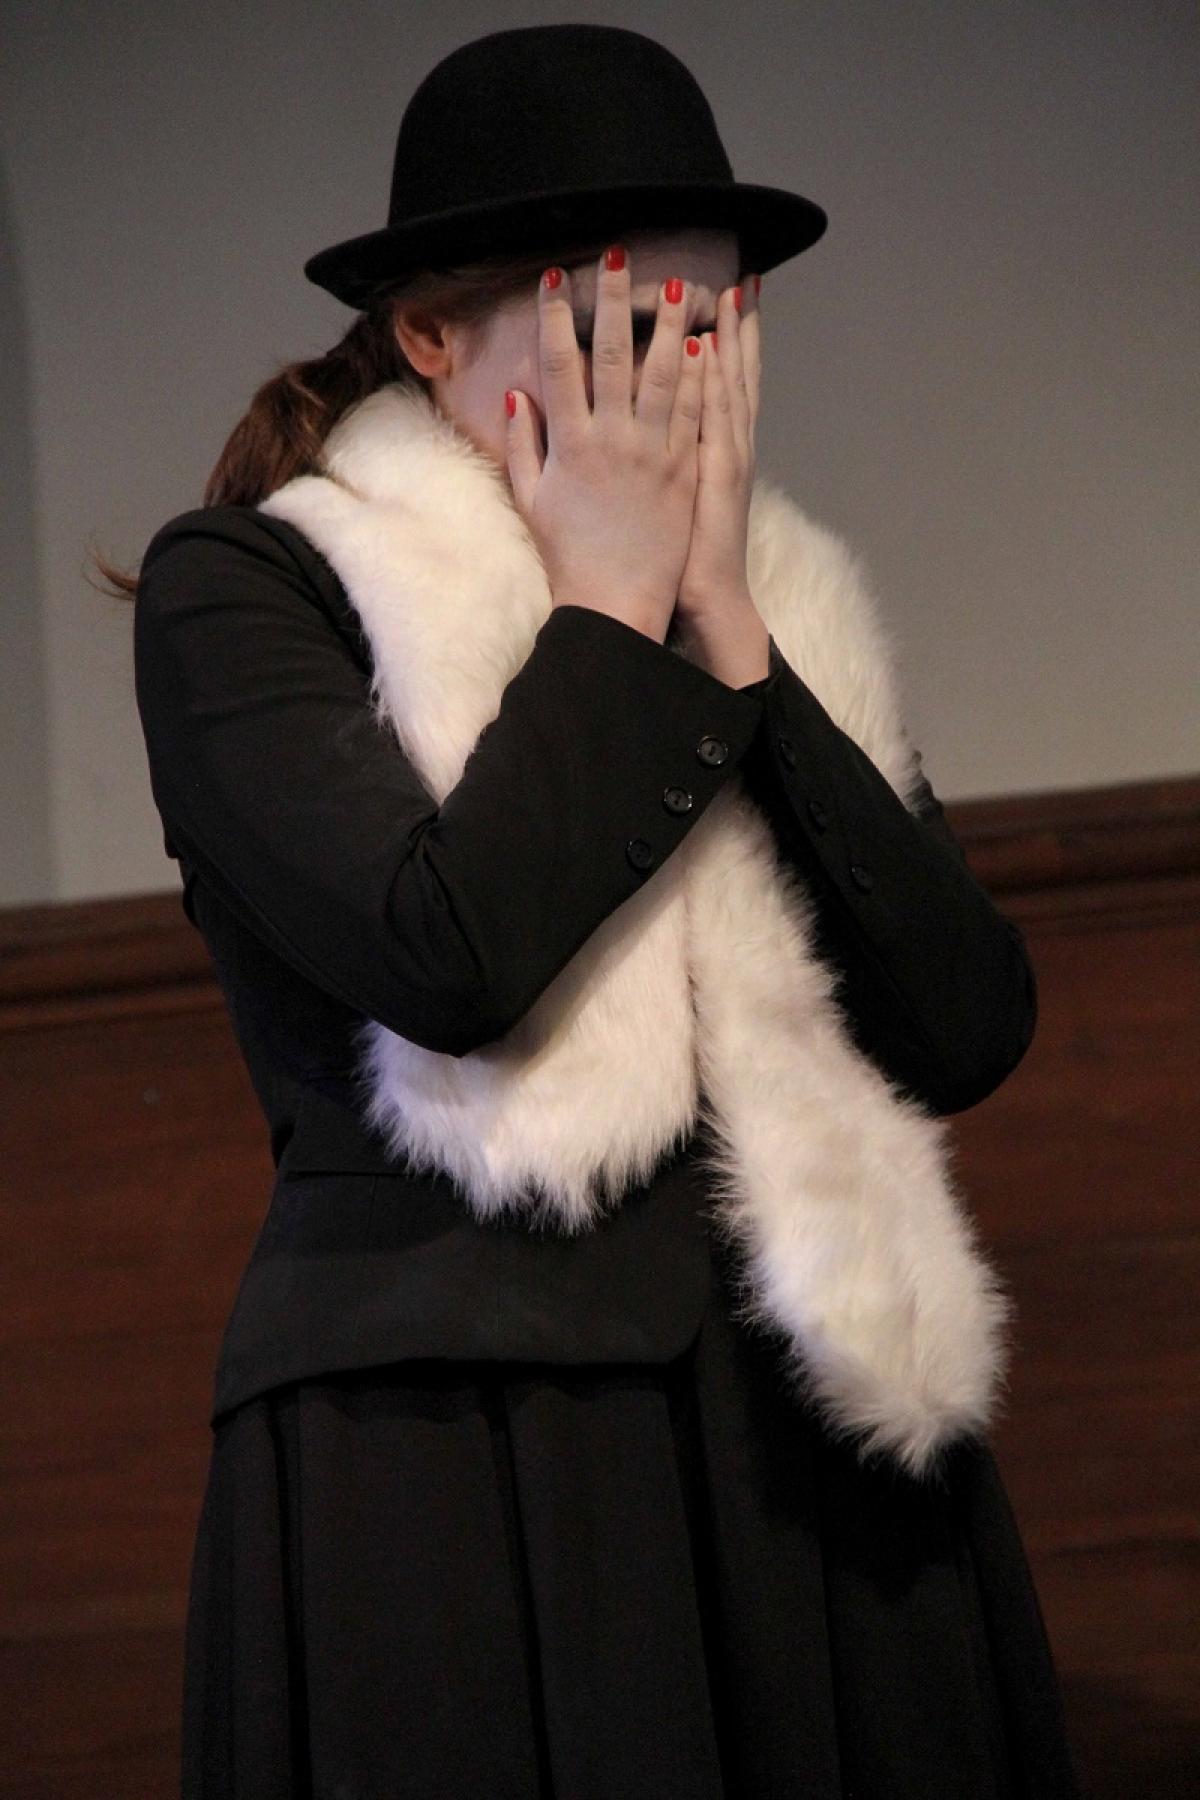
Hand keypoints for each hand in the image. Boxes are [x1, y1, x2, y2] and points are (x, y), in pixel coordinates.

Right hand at [504, 247, 705, 641]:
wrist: (615, 602)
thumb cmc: (570, 555)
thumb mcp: (532, 499)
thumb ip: (524, 444)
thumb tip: (517, 395)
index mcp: (570, 443)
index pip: (560, 362)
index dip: (556, 315)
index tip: (555, 276)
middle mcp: (613, 439)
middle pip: (615, 352)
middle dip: (616, 297)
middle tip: (619, 252)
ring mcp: (653, 452)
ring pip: (665, 373)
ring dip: (671, 324)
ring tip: (679, 285)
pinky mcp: (685, 470)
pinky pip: (694, 412)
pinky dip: (700, 374)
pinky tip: (705, 343)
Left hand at [674, 275, 760, 620]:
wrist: (710, 600)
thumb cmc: (685, 559)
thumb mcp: (679, 500)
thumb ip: (670, 458)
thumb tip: (653, 427)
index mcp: (716, 451)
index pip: (722, 386)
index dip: (727, 345)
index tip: (722, 302)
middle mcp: (728, 447)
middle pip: (735, 375)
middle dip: (739, 328)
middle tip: (740, 281)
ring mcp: (725, 458)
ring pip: (729, 387)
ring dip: (729, 338)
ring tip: (729, 294)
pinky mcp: (713, 475)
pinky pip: (711, 418)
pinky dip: (712, 381)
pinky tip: (706, 347)